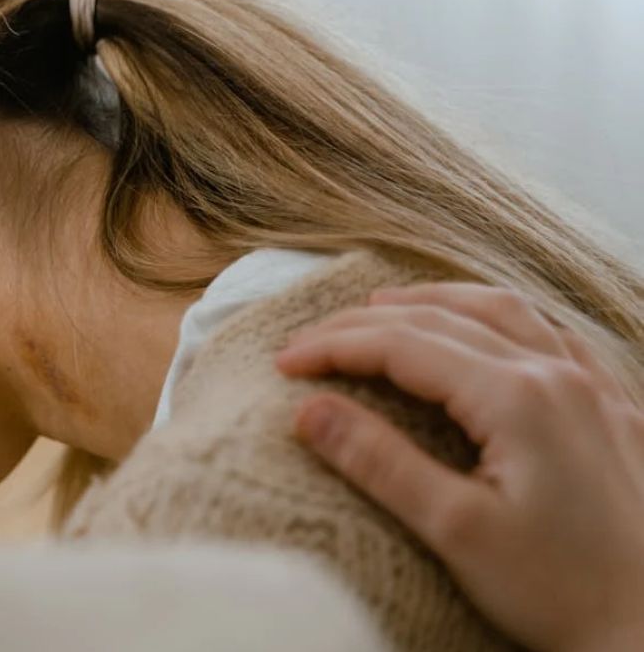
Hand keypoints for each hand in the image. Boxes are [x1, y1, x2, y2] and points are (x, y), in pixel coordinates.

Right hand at [276, 283, 643, 651]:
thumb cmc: (561, 592)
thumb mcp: (455, 531)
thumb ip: (380, 461)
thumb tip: (309, 410)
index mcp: (516, 396)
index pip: (402, 345)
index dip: (335, 348)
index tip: (283, 364)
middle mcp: (557, 374)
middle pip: (442, 319)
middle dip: (365, 324)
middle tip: (309, 341)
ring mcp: (592, 387)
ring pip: (501, 311)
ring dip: (433, 301)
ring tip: (383, 307)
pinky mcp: (613, 409)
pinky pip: (551, 332)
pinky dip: (499, 317)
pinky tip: (485, 328)